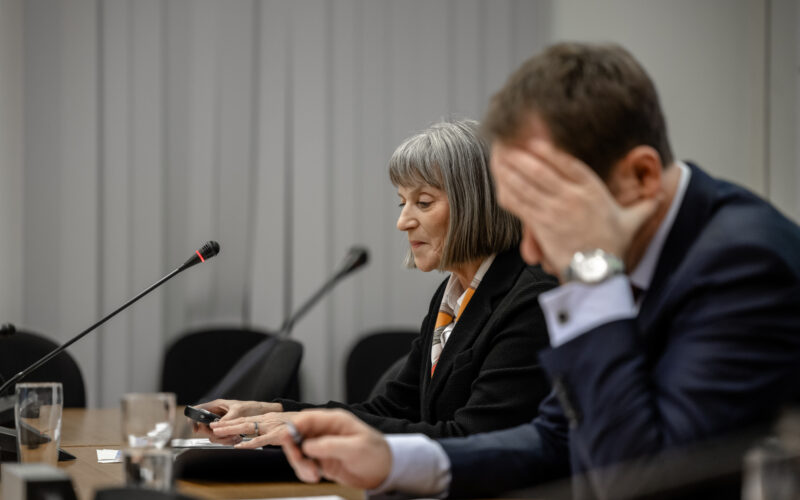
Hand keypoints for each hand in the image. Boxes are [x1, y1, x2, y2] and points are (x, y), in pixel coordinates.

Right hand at [189, 399, 281, 444]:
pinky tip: (236, 438)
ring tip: (234, 437)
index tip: (195, 429)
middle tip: (222, 435)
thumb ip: (226, 419)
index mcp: (217, 405)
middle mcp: (216, 414)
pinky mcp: (226, 430)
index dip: (193, 420)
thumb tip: (216, 427)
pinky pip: (221, 438)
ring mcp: (221, 423)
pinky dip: (227, 440)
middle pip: (204, 427)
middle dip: (213, 434)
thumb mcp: (239, 411)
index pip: (198, 411)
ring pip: (212, 435)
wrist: (263, 414)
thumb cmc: (252, 407)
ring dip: (222, 439)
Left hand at [209, 411, 298, 447]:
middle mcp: (267, 420)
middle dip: (227, 425)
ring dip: (232, 430)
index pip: (245, 419)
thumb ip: (268, 429)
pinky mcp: (277, 435)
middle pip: (243, 422)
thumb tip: (259, 436)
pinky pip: (261, 440)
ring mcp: (271, 427)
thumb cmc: (298, 424)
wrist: (313, 421)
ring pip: (248, 428)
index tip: (218, 424)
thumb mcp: (280, 424)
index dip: (231, 422)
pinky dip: (250, 443)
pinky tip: (240, 445)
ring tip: (220, 432)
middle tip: (213, 427)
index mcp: (266, 418)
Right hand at [280, 409, 391, 488]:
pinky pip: (304, 465)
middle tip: (300, 461)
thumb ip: (331, 445)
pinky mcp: (321, 461)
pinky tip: (315, 476)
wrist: (384, 471)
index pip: (307, 418)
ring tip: (314, 474)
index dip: (293, 426)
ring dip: (300, 464)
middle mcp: (325, 432)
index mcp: (334, 421)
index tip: (285, 438)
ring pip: (298, 452)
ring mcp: (322, 447)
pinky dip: (304, 472)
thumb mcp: (356, 448)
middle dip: (293, 449)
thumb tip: (307, 445)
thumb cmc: (375, 453)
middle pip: (297, 435)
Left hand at [491, 139, 660, 278]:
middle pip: (542, 169)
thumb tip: (664, 189)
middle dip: (523, 154)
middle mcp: (572, 198)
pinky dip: (508, 189)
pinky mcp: (541, 226)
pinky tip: (499, 179)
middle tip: (508, 140)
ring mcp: (554, 211)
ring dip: (511, 167)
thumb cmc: (613, 248)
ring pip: (527, 183)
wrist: (598, 275)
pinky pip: (519, 203)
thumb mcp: (633, 222)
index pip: (568, 163)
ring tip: (498, 153)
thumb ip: (646, 203)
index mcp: (592, 191)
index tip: (536, 137)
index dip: (550, 149)